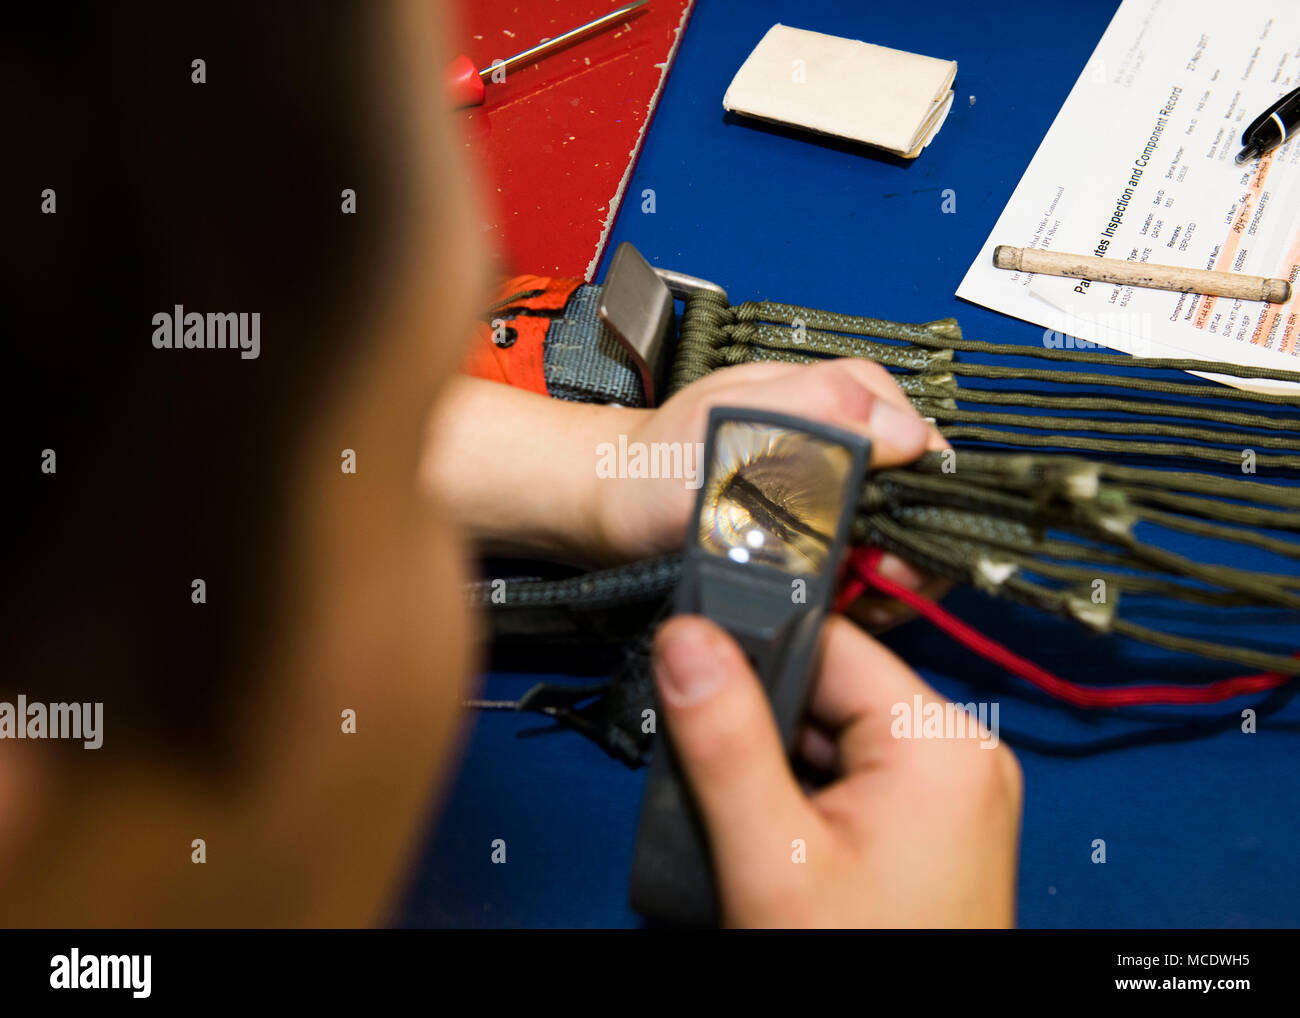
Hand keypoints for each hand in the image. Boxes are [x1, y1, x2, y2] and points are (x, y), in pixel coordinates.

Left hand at [592, 359, 950, 628]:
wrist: (613, 511)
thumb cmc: (657, 463)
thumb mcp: (729, 420)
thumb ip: (814, 410)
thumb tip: (907, 433)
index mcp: (839, 402)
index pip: (925, 446)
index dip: (921, 499)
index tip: (890, 547)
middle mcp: (847, 446)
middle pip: (921, 501)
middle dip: (905, 549)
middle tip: (869, 583)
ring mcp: (836, 495)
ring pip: (899, 542)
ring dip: (882, 579)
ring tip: (846, 599)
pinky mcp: (819, 539)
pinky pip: (867, 570)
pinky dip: (857, 595)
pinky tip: (830, 606)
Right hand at [651, 614, 1021, 927]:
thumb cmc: (868, 966)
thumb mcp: (771, 855)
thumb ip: (724, 740)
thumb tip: (689, 643)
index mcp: (938, 741)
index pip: (827, 641)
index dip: (753, 655)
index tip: (697, 678)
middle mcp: (960, 755)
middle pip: (828, 689)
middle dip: (765, 727)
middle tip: (733, 792)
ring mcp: (953, 793)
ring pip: (834, 734)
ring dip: (783, 767)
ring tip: (764, 832)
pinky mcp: (935, 824)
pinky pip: (856, 776)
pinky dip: (810, 797)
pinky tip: (789, 844)